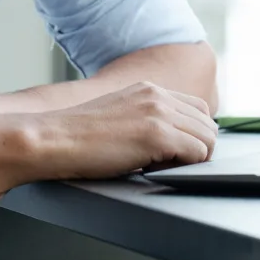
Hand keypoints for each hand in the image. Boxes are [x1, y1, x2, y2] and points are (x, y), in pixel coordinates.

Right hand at [27, 82, 216, 179]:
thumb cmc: (75, 137)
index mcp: (148, 89)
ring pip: (208, 139)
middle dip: (197, 147)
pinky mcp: (158, 135)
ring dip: (193, 159)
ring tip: (162, 168)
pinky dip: (185, 167)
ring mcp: (159, 114)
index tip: (178, 152)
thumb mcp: (117, 116)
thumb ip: (143, 119)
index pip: (196, 108)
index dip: (193, 133)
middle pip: (207, 123)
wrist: (52, 140)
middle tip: (172, 165)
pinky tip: (157, 170)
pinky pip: (198, 154)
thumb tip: (166, 143)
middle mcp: (158, 96)